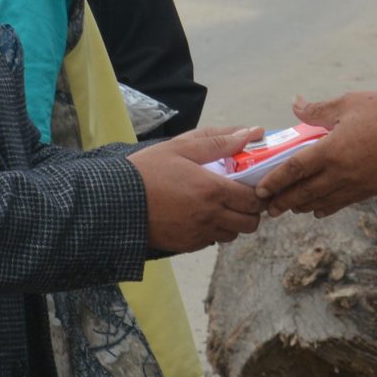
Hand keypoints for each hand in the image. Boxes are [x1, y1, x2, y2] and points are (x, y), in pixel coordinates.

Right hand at [130, 126, 268, 254]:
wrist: (116, 200)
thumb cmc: (148, 170)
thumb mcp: (182, 147)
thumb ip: (219, 141)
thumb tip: (252, 132)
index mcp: (213, 190)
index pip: (254, 200)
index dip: (260, 194)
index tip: (254, 185)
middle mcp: (210, 216)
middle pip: (250, 223)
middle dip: (251, 211)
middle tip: (240, 198)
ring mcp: (198, 234)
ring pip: (232, 235)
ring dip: (232, 222)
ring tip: (219, 206)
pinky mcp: (185, 245)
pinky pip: (210, 242)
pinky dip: (212, 232)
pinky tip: (199, 216)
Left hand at [259, 91, 376, 216]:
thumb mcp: (348, 103)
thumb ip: (318, 109)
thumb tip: (296, 105)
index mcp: (330, 150)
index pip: (294, 170)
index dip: (274, 181)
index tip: (260, 190)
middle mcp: (340, 173)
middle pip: (304, 193)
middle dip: (283, 202)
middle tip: (268, 208)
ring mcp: (356, 185)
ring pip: (322, 202)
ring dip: (303, 207)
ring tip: (290, 209)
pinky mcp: (370, 190)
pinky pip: (342, 203)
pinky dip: (326, 207)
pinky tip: (319, 209)